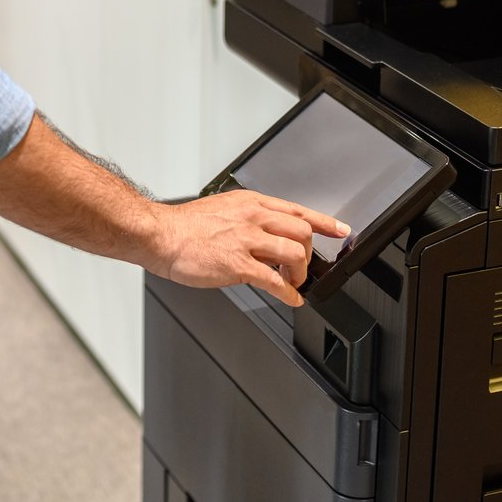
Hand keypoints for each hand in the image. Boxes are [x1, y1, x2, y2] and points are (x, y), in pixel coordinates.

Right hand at [139, 190, 348, 307]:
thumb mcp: (223, 209)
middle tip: (302, 267)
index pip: (297, 209)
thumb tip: (265, 234)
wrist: (160, 234)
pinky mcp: (238, 264)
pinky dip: (288, 293)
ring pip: (294, 253)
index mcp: (251, 203)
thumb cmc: (185, 226)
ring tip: (292, 283)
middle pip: (303, 232)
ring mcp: (246, 240)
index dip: (325, 222)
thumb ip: (247, 219)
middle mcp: (253, 218)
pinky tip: (290, 299)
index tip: (341, 230)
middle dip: (309, 254)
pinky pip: (274, 280)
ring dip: (299, 274)